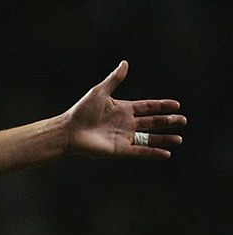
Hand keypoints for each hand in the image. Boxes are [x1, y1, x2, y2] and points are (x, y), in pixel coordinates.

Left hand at [64, 60, 185, 158]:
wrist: (69, 131)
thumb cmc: (81, 111)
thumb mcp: (99, 92)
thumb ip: (114, 79)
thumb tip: (125, 62)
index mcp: (123, 109)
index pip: (148, 107)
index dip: (162, 106)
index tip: (176, 105)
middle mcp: (126, 123)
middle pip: (152, 122)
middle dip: (168, 121)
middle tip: (183, 121)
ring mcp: (124, 137)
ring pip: (149, 138)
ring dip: (164, 139)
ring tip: (179, 139)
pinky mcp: (119, 150)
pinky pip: (139, 152)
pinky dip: (153, 153)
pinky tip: (166, 154)